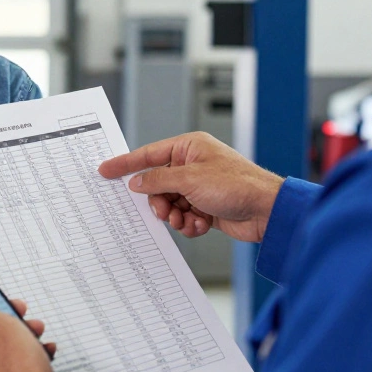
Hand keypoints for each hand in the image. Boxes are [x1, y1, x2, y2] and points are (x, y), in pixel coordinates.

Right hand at [99, 132, 283, 242]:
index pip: (148, 154)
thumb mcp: (190, 179)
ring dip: (176, 216)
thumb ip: (158, 180)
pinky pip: (184, 217)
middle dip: (160, 202)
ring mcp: (200, 187)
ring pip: (170, 204)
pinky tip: (201, 224)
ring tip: (187, 220)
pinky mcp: (206, 206)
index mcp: (189, 147)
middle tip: (164, 211)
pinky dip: (190, 224)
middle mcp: (193, 165)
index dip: (125, 164)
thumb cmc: (237, 185)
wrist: (266, 211)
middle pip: (158, 184)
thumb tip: (137, 182)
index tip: (105, 170)